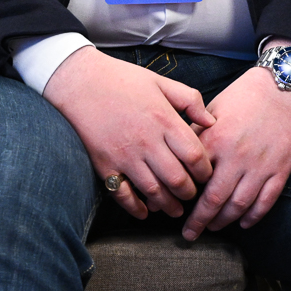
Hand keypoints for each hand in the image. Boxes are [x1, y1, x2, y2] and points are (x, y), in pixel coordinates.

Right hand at [44, 47, 216, 218]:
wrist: (78, 80)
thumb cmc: (120, 78)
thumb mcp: (160, 81)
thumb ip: (190, 99)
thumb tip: (211, 122)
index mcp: (164, 120)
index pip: (195, 157)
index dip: (204, 171)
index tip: (204, 174)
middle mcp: (146, 141)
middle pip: (178, 180)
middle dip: (189, 192)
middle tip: (190, 193)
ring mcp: (124, 155)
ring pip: (154, 192)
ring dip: (168, 205)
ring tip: (174, 208)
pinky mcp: (103, 163)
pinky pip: (122, 194)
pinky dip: (135, 208)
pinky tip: (144, 211)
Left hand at [182, 64, 290, 239]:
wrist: (283, 89)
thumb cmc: (243, 97)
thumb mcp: (212, 110)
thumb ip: (195, 133)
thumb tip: (176, 152)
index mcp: (215, 141)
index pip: (193, 177)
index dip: (182, 196)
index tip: (172, 206)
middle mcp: (236, 158)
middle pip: (214, 199)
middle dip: (199, 221)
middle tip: (189, 235)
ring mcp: (260, 167)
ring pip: (239, 205)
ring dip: (224, 221)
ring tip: (213, 228)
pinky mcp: (280, 171)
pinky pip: (266, 201)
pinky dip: (254, 216)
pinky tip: (244, 223)